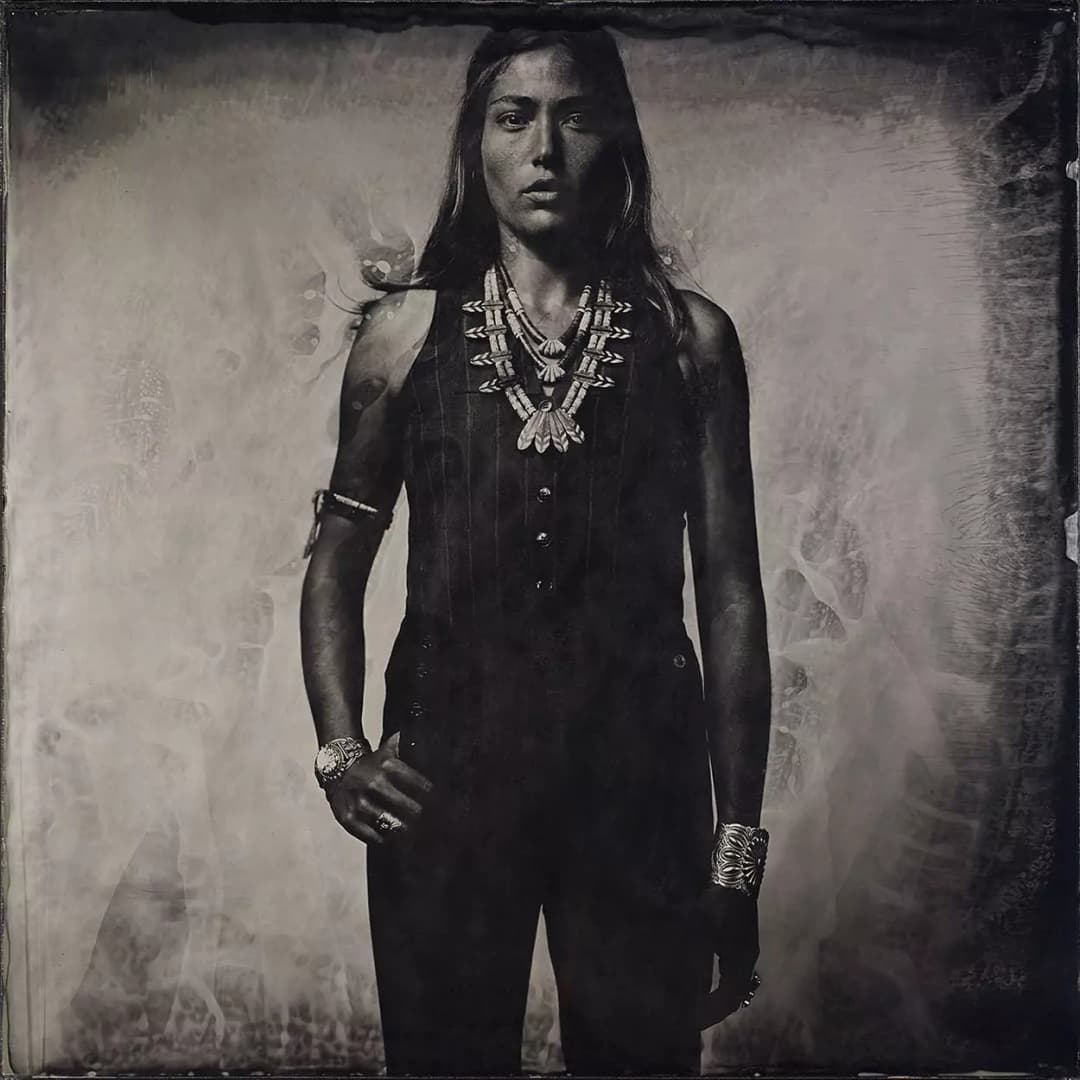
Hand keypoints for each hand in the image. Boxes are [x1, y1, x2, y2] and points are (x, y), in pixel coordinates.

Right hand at [325, 731, 432, 843]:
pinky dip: (378, 838)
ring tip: (409, 832)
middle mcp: (372, 783)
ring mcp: (359, 801)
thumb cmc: (370, 763)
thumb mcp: (387, 751)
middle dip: (416, 812)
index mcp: (386, 766)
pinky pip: (366, 833)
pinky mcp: (347, 816)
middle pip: (403, 804)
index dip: (427, 791)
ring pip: (386, 821)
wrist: (337, 768)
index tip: (434, 797)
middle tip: (424, 818)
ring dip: (400, 828)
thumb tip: (424, 736)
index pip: (415, 781)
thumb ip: (405, 747)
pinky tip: (387, 839)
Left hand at [697, 884, 759, 1028]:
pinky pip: (733, 974)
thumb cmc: (718, 907)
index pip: (728, 999)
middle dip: (715, 1009)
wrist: (735, 880)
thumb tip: (691, 992)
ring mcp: (746, 952)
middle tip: (694, 1019)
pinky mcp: (741, 944)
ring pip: (734, 986)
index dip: (710, 1014)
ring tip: (699, 1006)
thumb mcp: (704, 934)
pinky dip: (720, 984)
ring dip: (718, 998)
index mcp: (740, 963)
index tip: (692, 1023)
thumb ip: (699, 964)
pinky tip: (707, 984)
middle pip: (734, 996)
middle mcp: (747, 961)